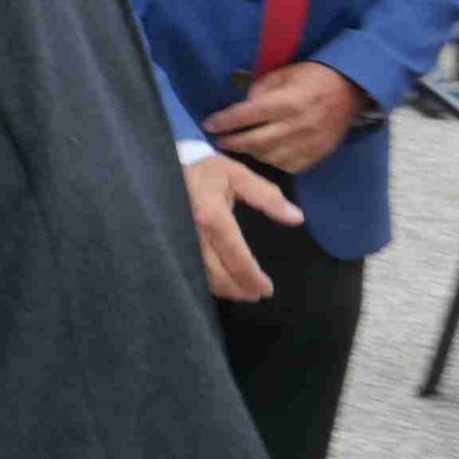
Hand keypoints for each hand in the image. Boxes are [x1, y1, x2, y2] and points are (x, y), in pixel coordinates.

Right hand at [183, 154, 305, 300]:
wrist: (161, 163)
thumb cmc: (204, 170)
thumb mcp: (238, 175)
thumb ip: (267, 197)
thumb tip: (296, 218)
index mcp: (213, 217)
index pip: (237, 258)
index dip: (253, 278)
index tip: (267, 289)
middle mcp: (194, 234)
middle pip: (218, 274)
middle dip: (239, 289)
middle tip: (256, 295)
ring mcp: (178, 240)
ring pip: (202, 275)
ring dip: (224, 288)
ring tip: (240, 292)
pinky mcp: (170, 242)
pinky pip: (189, 269)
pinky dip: (206, 281)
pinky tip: (218, 282)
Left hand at [203, 61, 369, 175]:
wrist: (350, 90)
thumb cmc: (312, 77)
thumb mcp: (283, 74)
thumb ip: (260, 90)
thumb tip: (242, 107)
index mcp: (286, 102)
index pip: (246, 115)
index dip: (224, 121)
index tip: (209, 124)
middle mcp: (296, 126)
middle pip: (253, 141)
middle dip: (231, 142)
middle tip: (219, 140)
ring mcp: (307, 144)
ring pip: (269, 157)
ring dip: (251, 153)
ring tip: (240, 146)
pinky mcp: (316, 155)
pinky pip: (288, 166)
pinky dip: (272, 161)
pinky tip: (265, 153)